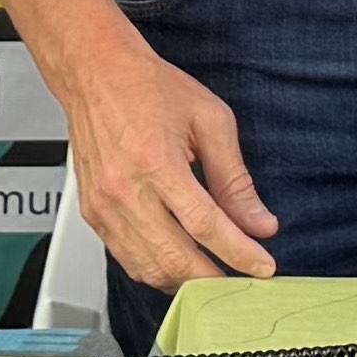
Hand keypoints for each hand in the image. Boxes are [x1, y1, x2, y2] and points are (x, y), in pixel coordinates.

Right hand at [54, 42, 273, 293]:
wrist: (95, 74)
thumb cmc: (147, 88)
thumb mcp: (208, 120)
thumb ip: (235, 178)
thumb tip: (259, 223)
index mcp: (156, 159)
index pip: (205, 224)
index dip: (239, 252)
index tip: (263, 266)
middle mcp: (124, 187)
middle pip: (175, 257)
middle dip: (215, 278)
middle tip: (243, 280)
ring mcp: (103, 205)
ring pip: (149, 268)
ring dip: (186, 281)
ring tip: (215, 277)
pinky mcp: (93, 214)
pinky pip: (127, 260)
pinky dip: (157, 271)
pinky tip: (180, 265)